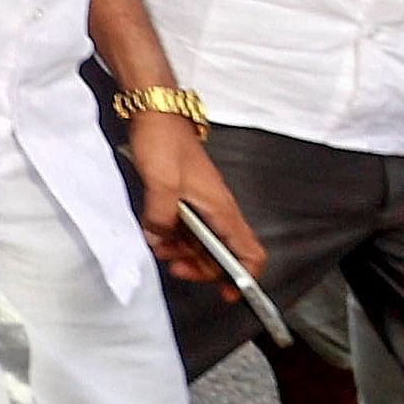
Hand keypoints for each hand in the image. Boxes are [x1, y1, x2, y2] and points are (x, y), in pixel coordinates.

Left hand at [127, 113, 266, 286]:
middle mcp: (216, 208)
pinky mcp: (183, 194)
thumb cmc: (164, 141)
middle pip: (222, 253)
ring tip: (159, 249)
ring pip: (201, 241)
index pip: (249, 252)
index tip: (228, 293)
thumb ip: (160, 218)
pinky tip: (155, 234)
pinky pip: (184, 226)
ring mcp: (201, 201)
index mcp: (221, 209)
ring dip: (183, 251)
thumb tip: (158, 240)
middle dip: (201, 267)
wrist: (155, 110)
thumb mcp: (161, 182)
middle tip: (174, 268)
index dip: (244, 278)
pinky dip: (172, 235)